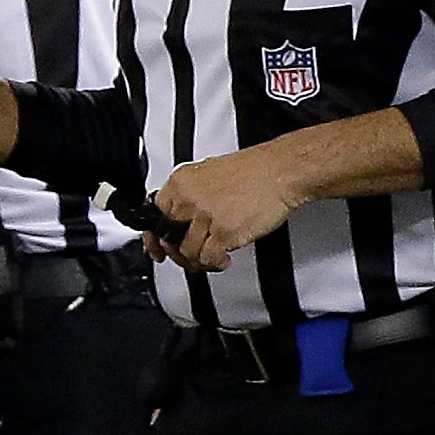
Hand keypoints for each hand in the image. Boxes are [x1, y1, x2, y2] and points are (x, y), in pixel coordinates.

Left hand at [150, 149, 310, 272]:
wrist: (280, 171)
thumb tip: (179, 218)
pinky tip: (223, 259)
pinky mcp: (225, 231)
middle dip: (177, 252)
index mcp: (181, 182)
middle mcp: (189, 198)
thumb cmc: (253, 171)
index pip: (154, 215)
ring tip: (209, 258)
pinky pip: (208, 258)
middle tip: (187, 256)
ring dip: (198, 260)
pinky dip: (215, 264)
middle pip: (168, 237)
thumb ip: (188, 195)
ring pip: (187, 251)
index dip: (156, 235)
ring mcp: (206, 216)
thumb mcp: (207, 173)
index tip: (158, 245)